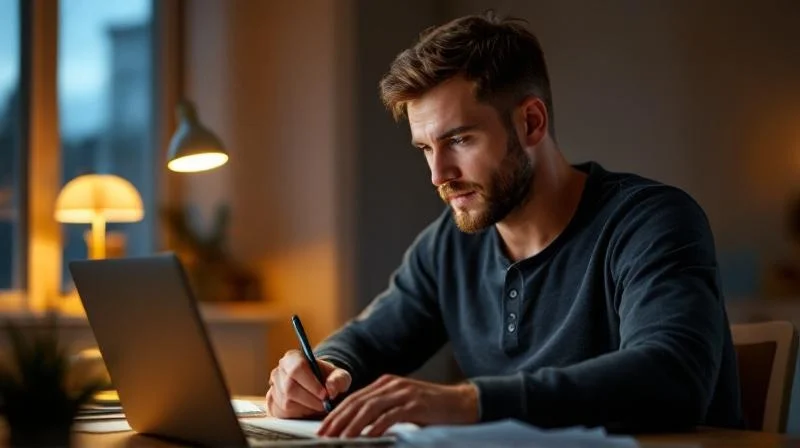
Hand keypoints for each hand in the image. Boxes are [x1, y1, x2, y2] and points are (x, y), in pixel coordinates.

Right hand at [265, 349, 351, 417]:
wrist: (319, 387)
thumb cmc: (328, 379)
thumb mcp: (339, 375)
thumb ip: (338, 380)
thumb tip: (331, 390)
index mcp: (293, 358)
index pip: (297, 369)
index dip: (311, 384)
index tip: (325, 395)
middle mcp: (279, 371)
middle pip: (290, 388)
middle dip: (310, 400)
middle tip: (324, 405)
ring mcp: (273, 387)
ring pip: (286, 403)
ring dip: (306, 408)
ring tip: (318, 405)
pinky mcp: (272, 403)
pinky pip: (283, 413)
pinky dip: (298, 414)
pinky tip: (308, 409)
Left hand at [317, 374, 478, 437]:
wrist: (461, 403)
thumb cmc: (430, 409)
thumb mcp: (402, 406)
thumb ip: (382, 411)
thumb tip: (358, 427)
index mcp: (385, 384)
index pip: (354, 398)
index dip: (336, 414)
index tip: (323, 429)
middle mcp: (391, 384)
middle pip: (358, 402)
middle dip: (338, 420)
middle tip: (324, 436)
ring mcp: (403, 393)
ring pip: (370, 407)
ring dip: (352, 425)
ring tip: (340, 439)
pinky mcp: (415, 404)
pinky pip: (390, 416)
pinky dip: (376, 427)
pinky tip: (367, 437)